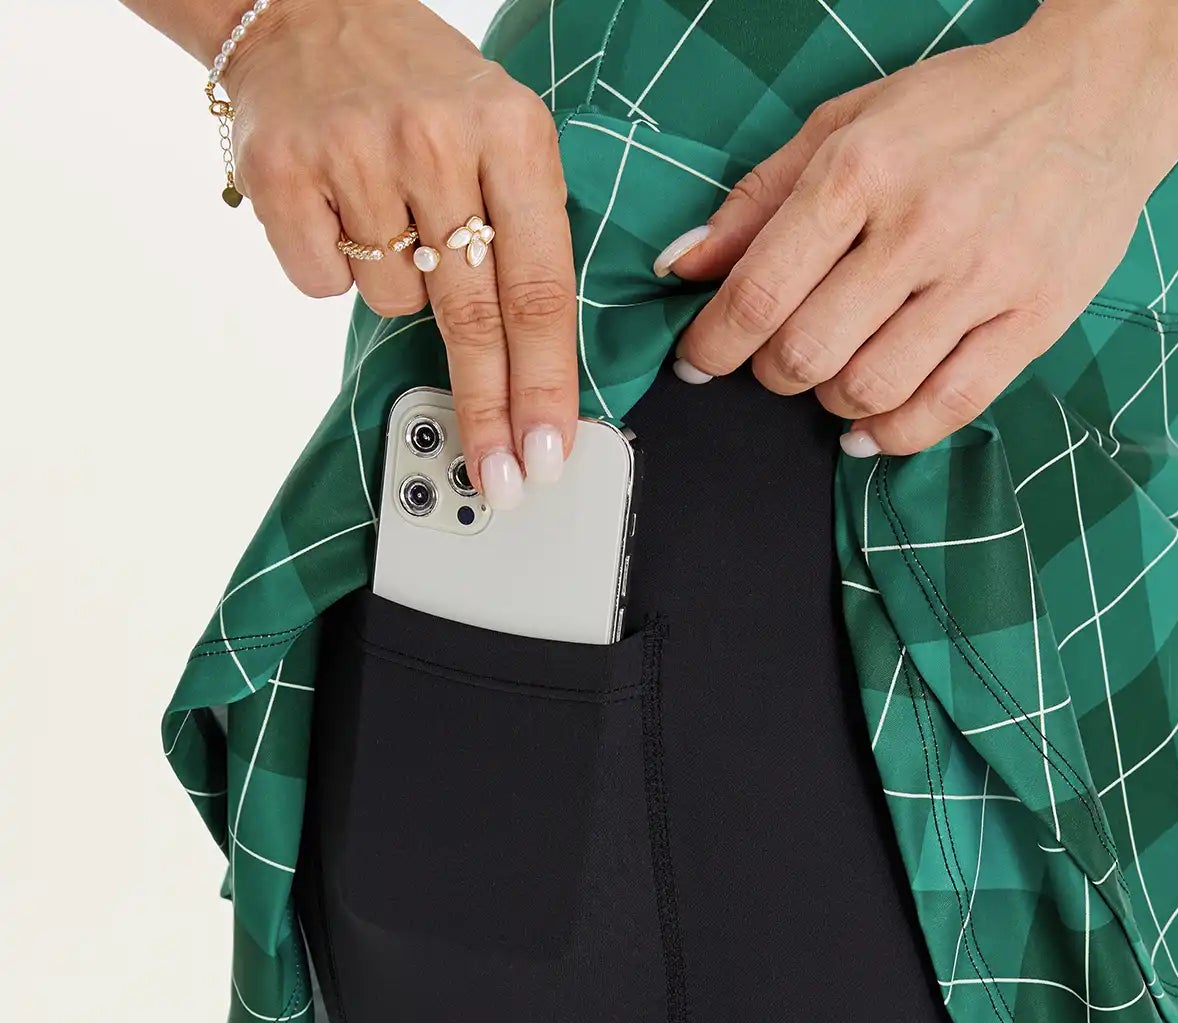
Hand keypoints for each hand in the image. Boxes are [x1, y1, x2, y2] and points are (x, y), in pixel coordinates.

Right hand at [224, 0, 577, 505]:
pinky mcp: (285, 174)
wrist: (304, 9)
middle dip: (490, 411)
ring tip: (388, 216)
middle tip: (504, 478)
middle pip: (474, 319)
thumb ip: (526, 235)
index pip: (539, 288)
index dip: (546, 382)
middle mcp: (437, 141)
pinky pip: (327, 284)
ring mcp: (356, 154)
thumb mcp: (501, 133)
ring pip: (394, 303)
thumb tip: (540, 374)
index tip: (550, 449)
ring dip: (397, 288)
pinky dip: (334, 267)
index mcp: (512, 132)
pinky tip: (337, 211)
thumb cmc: (418, 88)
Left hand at [659, 4, 1177, 455]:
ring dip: (832, 402)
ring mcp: (982, 276)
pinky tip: (872, 425)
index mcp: (861, 170)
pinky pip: (945, 408)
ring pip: (869, 389)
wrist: (1098, 93)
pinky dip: (893, 434)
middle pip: (807, 353)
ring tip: (837, 375)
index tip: (698, 363)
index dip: (712, 346)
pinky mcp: (1033, 319)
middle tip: (780, 361)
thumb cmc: (961, 111)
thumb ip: (758, 199)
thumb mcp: (847, 124)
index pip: (759, 292)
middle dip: (773, 373)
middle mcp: (920, 226)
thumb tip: (680, 266)